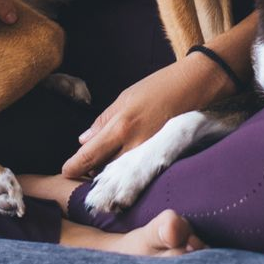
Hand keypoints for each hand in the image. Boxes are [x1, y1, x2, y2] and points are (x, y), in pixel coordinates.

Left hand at [62, 53, 221, 178]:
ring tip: (103, 179)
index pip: (90, 155)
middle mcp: (135, 144)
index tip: (65, 172)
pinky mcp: (166, 158)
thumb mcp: (126, 97)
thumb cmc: (161, 86)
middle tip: (82, 179)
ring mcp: (152, 154)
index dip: (75, 167)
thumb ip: (104, 121)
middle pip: (104, 172)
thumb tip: (84, 141)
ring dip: (111, 178)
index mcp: (121, 126)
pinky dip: (131, 176)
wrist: (198, 84)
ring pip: (123, 176)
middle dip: (92, 177)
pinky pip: (142, 173)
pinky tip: (127, 175)